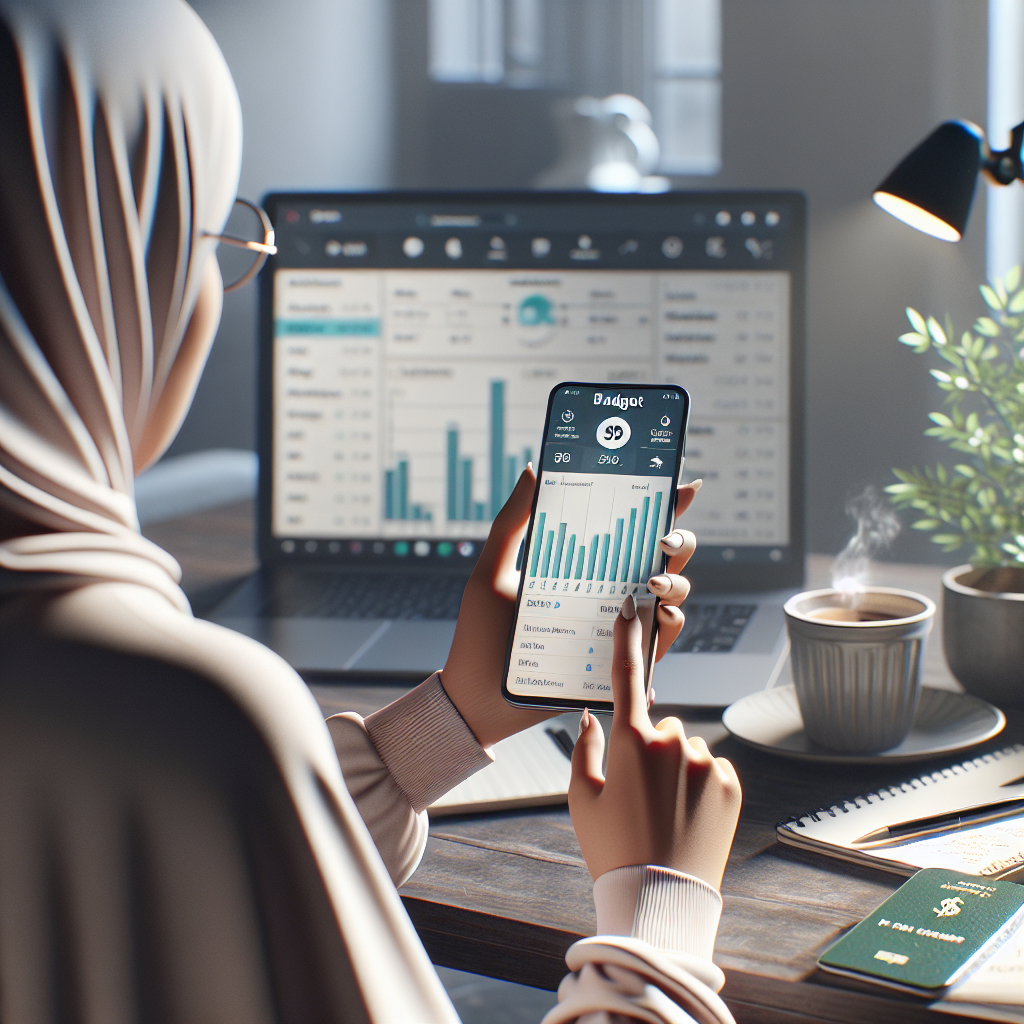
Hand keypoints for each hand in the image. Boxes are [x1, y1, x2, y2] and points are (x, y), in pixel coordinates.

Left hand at [441, 473, 703, 747]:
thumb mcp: (492, 572)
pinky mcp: (619, 661)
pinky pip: (659, 641)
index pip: (630, 529)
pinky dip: (668, 626)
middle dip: (680, 541)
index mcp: (584, 565)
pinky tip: (658, 615)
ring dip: (676, 582)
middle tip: (664, 538)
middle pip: (664, 558)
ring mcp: (616, 626)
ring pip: (672, 596)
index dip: (662, 505)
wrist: (477, 697)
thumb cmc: (481, 634)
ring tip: (652, 581)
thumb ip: (512, 522)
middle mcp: (607, 592)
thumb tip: (534, 469)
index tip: (682, 485)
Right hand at [569, 597, 741, 885]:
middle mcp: (672, 742)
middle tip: (638, 791)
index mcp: (630, 741)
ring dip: (676, 766)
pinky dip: (699, 783)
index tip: (631, 605)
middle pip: (659, 725)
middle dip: (649, 745)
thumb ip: (584, 748)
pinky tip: (687, 815)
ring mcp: (705, 762)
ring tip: (664, 811)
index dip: (627, 637)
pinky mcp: (730, 783)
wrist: (661, 901)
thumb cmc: (611, 849)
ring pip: (686, 748)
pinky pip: (711, 768)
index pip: (626, 675)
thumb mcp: (581, 799)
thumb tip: (593, 717)